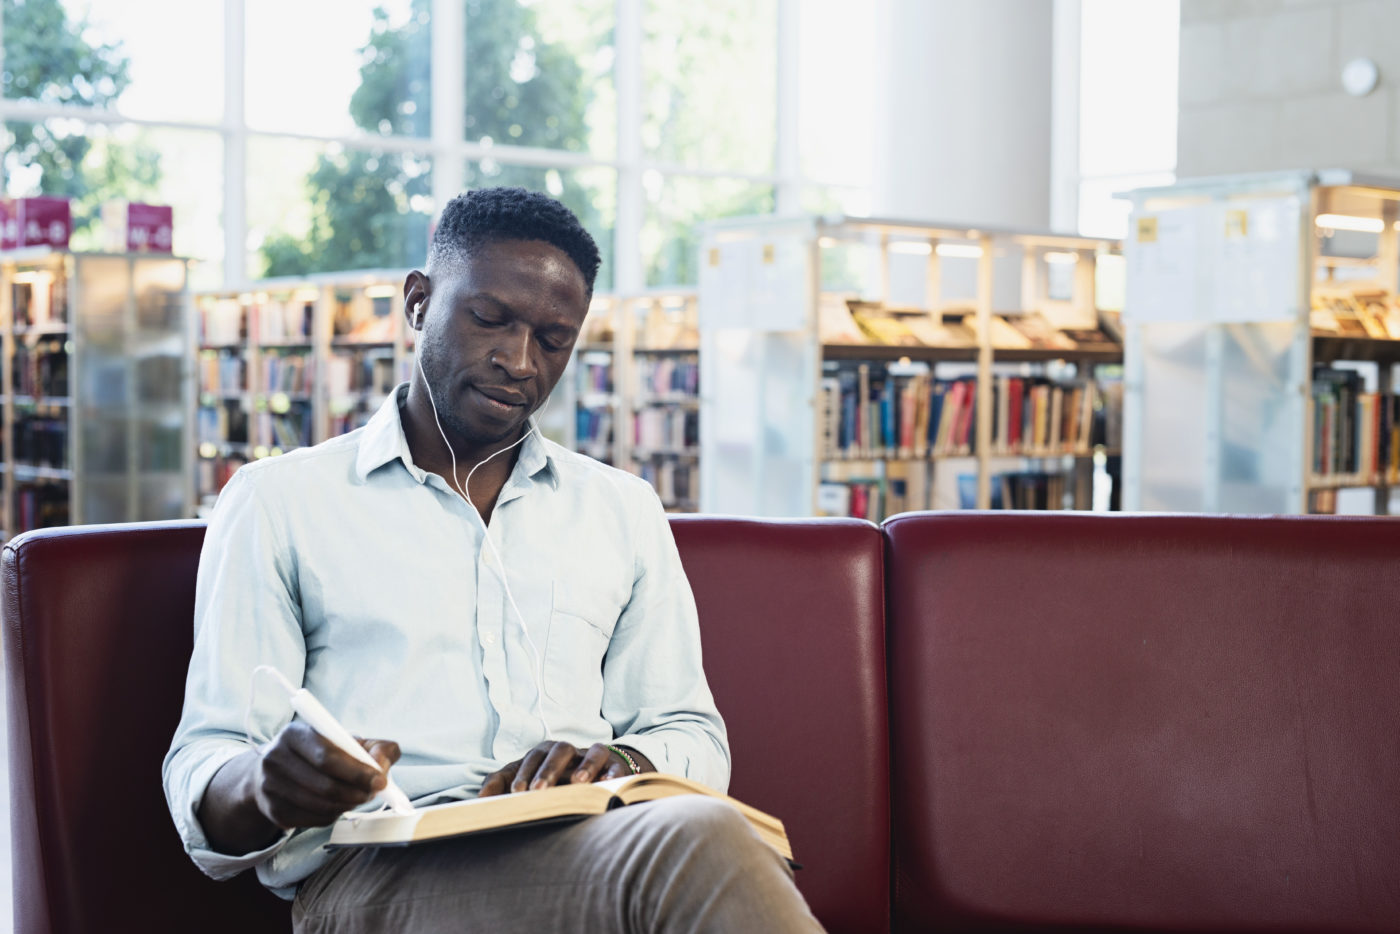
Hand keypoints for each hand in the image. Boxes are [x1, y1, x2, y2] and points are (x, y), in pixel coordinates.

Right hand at [247, 721, 400, 829]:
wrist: (278, 773)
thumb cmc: (321, 753)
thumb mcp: (346, 741)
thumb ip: (375, 747)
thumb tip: (383, 765)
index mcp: (294, 734)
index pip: (327, 757)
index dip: (358, 771)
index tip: (381, 781)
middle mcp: (275, 758)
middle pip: (325, 785)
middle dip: (357, 792)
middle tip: (373, 793)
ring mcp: (270, 787)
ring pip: (321, 806)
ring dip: (348, 804)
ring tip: (359, 797)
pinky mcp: (273, 811)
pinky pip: (314, 820)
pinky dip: (334, 815)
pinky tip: (338, 804)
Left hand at [478, 741, 651, 796]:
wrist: (594, 778)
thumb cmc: (553, 783)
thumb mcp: (527, 783)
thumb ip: (502, 786)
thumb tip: (479, 800)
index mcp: (546, 753)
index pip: (532, 757)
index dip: (524, 773)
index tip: (517, 793)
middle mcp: (570, 752)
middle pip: (559, 750)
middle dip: (548, 770)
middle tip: (538, 792)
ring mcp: (594, 757)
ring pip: (592, 751)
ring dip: (585, 766)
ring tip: (578, 785)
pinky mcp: (616, 767)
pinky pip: (617, 766)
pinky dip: (613, 775)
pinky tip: (607, 787)